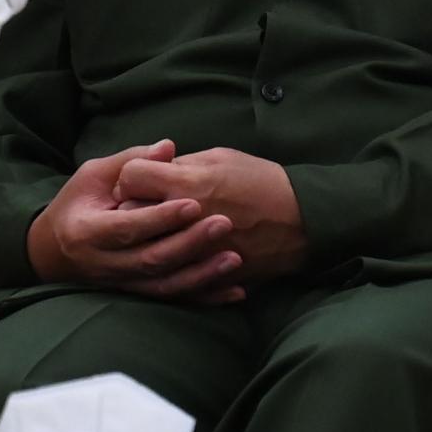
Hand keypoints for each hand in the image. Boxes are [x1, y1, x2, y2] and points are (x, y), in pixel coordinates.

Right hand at [26, 139, 244, 301]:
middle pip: (150, 260)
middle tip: (224, 224)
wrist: (52, 251)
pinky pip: (173, 300)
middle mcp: (104, 265)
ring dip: (201, 276)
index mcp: (88, 231)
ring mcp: (121, 284)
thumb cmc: (77, 204)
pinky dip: (204, 298)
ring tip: (234, 259)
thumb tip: (168, 147)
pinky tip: (234, 293)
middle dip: (189, 244)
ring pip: (164, 286)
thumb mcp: (93, 175)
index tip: (194, 203)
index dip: (161, 218)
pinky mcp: (137, 295)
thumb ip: (131, 161)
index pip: (128, 228)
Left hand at [114, 147, 307, 283]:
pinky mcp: (205, 273)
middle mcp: (185, 217)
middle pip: (130, 213)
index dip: (133, 174)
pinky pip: (172, 274)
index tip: (142, 178)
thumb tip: (155, 166)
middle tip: (141, 204)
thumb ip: (183, 162)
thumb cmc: (261, 181)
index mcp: (188, 182)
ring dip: (146, 237)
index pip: (132, 176)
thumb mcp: (222, 157)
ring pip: (145, 248)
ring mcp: (193, 250)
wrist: (301, 221)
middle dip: (131, 206)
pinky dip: (169, 265)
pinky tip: (173, 255)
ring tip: (156, 230)